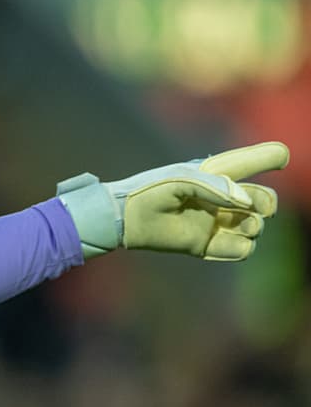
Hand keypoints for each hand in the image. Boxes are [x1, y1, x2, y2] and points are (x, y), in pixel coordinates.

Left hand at [57, 142, 288, 260]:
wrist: (126, 219)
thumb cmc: (150, 190)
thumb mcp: (182, 179)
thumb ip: (216, 186)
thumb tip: (247, 204)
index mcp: (215, 174)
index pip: (251, 161)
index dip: (270, 156)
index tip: (281, 157)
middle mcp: (220, 198)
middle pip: (264, 200)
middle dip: (266, 202)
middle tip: (255, 206)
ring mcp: (216, 222)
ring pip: (255, 226)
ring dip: (253, 225)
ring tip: (239, 223)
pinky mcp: (207, 244)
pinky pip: (241, 250)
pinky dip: (241, 248)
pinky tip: (226, 241)